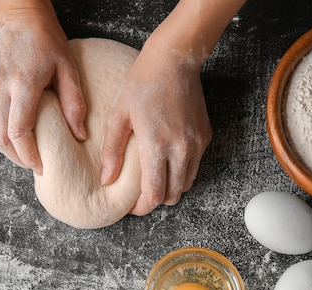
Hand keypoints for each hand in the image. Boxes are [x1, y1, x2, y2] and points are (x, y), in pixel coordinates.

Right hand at [0, 4, 85, 173]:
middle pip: (1, 138)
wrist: (20, 18)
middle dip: (18, 158)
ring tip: (24, 154)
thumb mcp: (68, 69)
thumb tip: (79, 136)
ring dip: (5, 150)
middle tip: (34, 164)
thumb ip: (74, 103)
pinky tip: (9, 139)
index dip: (28, 155)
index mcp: (22, 84)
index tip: (40, 165)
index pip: (18, 131)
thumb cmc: (47, 41)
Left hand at [100, 44, 211, 215]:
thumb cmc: (141, 84)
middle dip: (156, 199)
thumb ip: (112, 151)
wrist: (174, 60)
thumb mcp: (118, 116)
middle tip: (141, 192)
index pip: (154, 195)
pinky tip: (167, 156)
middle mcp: (182, 149)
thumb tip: (106, 180)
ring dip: (170, 187)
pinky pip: (194, 166)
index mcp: (157, 146)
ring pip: (186, 184)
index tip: (131, 206)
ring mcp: (197, 144)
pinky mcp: (205, 137)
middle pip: (172, 196)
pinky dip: (181, 170)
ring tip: (154, 176)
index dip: (142, 207)